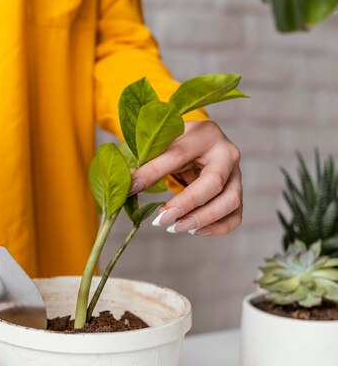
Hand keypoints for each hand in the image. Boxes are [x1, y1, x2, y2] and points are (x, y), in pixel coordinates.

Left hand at [131, 120, 241, 235]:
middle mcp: (227, 153)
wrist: (198, 145)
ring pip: (231, 201)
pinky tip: (194, 230)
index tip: (132, 190)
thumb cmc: (177, 143)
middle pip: (214, 182)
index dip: (154, 173)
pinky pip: (235, 215)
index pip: (179, 155)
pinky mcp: (237, 192)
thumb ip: (146, 161)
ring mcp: (237, 174)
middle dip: (186, 204)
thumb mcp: (161, 145)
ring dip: (202, 219)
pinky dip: (217, 228)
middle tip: (161, 220)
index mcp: (205, 134)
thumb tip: (127, 186)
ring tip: (176, 227)